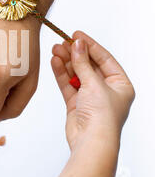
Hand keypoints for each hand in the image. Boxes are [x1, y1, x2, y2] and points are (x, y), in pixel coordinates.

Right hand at [51, 31, 134, 150]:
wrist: (91, 141)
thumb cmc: (102, 117)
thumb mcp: (94, 83)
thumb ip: (83, 63)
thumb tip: (77, 45)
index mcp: (120, 84)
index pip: (104, 59)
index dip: (90, 46)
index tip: (77, 35)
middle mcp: (106, 90)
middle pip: (88, 66)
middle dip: (75, 54)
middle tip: (62, 42)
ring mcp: (90, 97)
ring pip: (76, 74)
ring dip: (66, 62)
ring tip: (55, 49)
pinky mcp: (76, 104)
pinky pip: (68, 84)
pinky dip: (61, 73)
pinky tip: (55, 62)